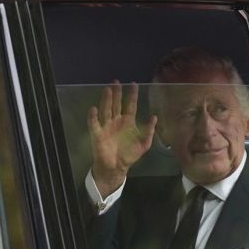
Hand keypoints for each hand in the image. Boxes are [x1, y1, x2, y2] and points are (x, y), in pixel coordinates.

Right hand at [88, 80, 156, 197]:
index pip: (130, 105)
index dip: (132, 95)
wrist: (116, 167)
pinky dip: (93, 117)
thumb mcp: (144, 144)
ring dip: (106, 100)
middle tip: (116, 81)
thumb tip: (154, 117)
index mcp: (128, 122)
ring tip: (107, 89)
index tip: (133, 84)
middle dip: (117, 93)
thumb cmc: (129, 155)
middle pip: (116, 104)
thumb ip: (149, 131)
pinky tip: (93, 109)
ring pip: (106, 110)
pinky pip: (94, 124)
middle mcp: (117, 121)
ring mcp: (106, 126)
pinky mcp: (98, 134)